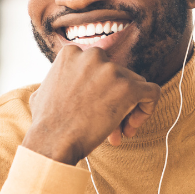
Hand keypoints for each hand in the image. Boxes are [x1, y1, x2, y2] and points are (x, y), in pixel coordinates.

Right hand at [22, 45, 160, 164]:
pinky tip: (131, 127)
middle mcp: (94, 55)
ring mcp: (112, 70)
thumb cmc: (45, 123)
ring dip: (130, 108)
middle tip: (110, 124)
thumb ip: (58, 80)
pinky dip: (148, 109)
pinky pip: (152, 93)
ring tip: (119, 131)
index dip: (102, 89)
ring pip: (136, 84)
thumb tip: (59, 83)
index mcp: (73, 52)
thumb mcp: (42, 90)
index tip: (97, 108)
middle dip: (116, 99)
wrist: (51, 141)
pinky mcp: (129, 87)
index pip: (100, 66)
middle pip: (119, 75)